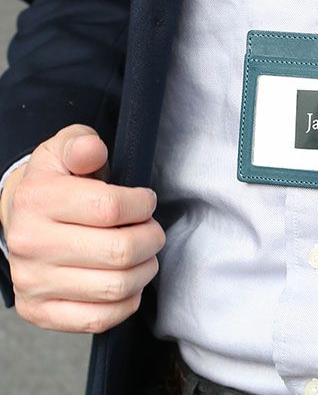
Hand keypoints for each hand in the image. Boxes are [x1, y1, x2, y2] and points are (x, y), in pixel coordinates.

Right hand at [0, 124, 164, 333]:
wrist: (21, 218)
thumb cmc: (57, 181)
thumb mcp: (66, 148)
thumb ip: (83, 144)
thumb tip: (93, 150)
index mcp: (38, 199)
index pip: (110, 208)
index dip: (143, 204)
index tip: (146, 200)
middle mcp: (30, 243)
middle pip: (119, 251)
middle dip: (152, 238)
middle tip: (152, 230)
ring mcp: (33, 281)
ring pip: (115, 287)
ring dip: (145, 270)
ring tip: (144, 253)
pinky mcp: (39, 311)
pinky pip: (98, 319)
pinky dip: (126, 302)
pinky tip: (129, 280)